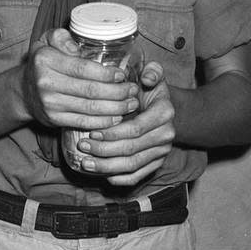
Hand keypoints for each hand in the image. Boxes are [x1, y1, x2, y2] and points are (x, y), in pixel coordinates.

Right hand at [21, 29, 139, 131]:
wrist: (25, 91)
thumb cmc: (43, 62)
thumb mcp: (46, 41)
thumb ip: (61, 37)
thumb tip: (76, 47)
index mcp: (45, 60)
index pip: (82, 68)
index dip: (106, 73)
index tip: (122, 74)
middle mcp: (46, 82)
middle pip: (90, 90)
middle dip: (117, 92)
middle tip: (133, 90)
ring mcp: (50, 103)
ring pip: (90, 108)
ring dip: (115, 108)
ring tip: (131, 103)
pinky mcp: (54, 119)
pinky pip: (83, 122)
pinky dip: (103, 122)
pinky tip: (117, 117)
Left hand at [72, 60, 175, 185]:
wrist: (163, 108)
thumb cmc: (149, 90)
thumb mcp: (153, 75)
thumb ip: (152, 71)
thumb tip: (146, 77)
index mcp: (164, 112)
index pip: (135, 128)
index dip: (112, 133)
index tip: (91, 132)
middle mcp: (166, 134)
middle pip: (132, 149)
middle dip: (104, 150)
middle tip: (83, 147)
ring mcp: (162, 151)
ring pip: (133, 165)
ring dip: (107, 166)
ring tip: (86, 163)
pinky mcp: (157, 163)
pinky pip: (139, 175)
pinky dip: (121, 178)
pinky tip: (103, 175)